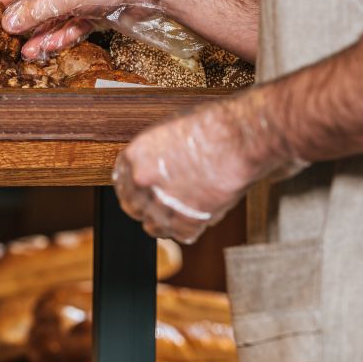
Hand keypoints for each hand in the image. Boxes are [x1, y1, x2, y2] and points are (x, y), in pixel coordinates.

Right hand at [0, 0, 176, 59]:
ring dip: (40, 34)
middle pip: (38, 0)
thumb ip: (36, 10)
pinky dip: (60, 37)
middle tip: (7, 36)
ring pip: (54, 17)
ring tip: (26, 52)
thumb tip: (9, 22)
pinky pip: (71, 26)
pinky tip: (48, 48)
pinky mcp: (94, 12)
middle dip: (24, 19)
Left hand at [113, 91, 306, 243]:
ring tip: (181, 211)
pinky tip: (197, 216)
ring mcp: (164, 204)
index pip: (121, 181)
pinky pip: (180, 235)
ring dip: (165, 221)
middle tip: (162, 203)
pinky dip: (188, 229)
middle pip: (133, 206)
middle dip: (145, 206)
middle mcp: (144, 182)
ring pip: (153, 226)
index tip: (141, 191)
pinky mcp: (188, 222)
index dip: (133, 187)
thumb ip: (156, 154)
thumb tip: (155, 168)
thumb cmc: (214, 126)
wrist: (240, 139)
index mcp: (136, 156)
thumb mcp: (172, 131)